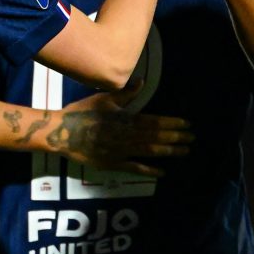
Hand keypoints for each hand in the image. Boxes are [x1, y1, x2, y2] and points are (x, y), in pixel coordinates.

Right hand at [56, 94, 192, 175]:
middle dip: (176, 137)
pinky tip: (163, 172)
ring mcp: (120, 151)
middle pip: (156, 136)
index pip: (154, 121)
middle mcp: (126, 135)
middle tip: (192, 139)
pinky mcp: (112, 164)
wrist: (62, 132)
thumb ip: (125, 94)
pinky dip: (149, 170)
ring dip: (168, 151)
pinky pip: (134, 168)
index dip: (172, 123)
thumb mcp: (103, 99)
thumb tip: (142, 81)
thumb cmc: (82, 113)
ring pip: (149, 151)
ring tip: (184, 152)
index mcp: (125, 118)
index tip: (187, 125)